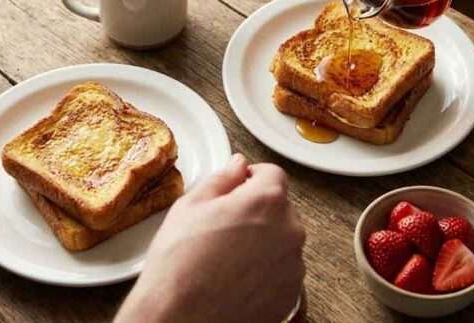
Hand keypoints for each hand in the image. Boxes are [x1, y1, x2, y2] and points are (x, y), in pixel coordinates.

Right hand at [115, 154, 305, 322]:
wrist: (181, 319)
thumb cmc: (180, 264)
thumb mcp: (191, 206)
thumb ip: (222, 178)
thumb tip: (238, 165)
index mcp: (267, 200)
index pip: (271, 173)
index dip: (250, 178)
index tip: (236, 188)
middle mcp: (289, 230)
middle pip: (279, 207)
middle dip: (256, 210)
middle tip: (223, 226)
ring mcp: (293, 265)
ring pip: (281, 240)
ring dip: (263, 241)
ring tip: (226, 257)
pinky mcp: (291, 295)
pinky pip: (282, 271)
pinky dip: (265, 270)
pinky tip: (236, 277)